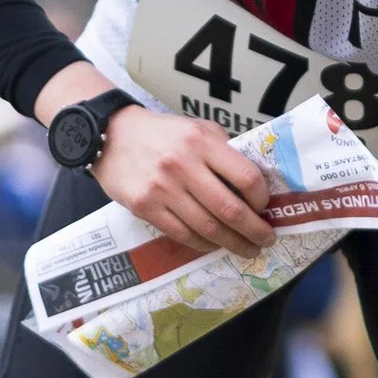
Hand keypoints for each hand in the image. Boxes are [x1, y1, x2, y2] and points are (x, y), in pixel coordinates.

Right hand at [95, 108, 273, 257]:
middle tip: (266, 240)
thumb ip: (222, 150)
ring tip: (246, 249)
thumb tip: (252, 183)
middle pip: (230, 210)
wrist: (110, 135)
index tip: (265, 208)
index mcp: (201, 142)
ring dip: (233, 243)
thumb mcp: (195, 128)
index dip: (261, 199)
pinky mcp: (145, 207)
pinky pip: (183, 234)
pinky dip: (204, 244)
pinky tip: (214, 244)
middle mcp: (183, 165)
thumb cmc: (160, 133)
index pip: (245, 177)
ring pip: (208, 228)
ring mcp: (163, 189)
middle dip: (254, 231)